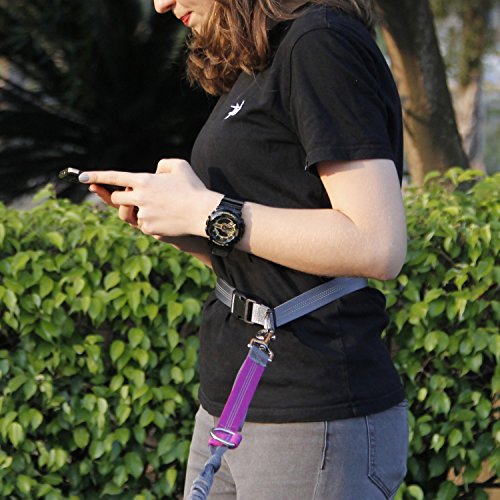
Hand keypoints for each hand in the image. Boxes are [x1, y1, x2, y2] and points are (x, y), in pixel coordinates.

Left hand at [80, 159, 220, 237]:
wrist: (203, 213)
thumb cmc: (194, 188)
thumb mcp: (180, 166)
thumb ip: (162, 164)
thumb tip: (154, 172)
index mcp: (143, 180)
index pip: (114, 177)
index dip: (96, 176)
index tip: (82, 177)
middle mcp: (139, 197)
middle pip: (118, 199)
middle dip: (124, 198)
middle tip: (140, 198)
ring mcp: (143, 214)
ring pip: (132, 214)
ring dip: (141, 211)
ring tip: (162, 209)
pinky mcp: (149, 229)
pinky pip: (143, 226)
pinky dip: (152, 222)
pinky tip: (167, 219)